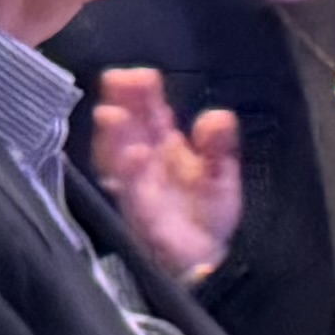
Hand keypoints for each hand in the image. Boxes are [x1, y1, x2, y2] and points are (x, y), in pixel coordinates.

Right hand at [87, 67, 244, 282]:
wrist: (202, 260)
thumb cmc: (204, 212)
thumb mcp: (220, 173)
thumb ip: (220, 145)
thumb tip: (217, 116)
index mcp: (162, 148)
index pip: (149, 115)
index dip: (141, 94)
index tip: (137, 74)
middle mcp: (142, 166)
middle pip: (128, 131)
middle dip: (121, 106)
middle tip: (116, 80)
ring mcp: (137, 192)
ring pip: (119, 162)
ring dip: (116, 138)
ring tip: (113, 114)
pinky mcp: (142, 220)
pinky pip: (135, 197)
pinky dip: (133, 177)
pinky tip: (134, 158)